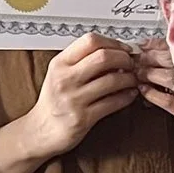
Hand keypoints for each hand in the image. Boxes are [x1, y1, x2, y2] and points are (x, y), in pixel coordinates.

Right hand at [13, 33, 140, 160]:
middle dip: (125, 59)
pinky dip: (127, 97)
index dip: (113, 42)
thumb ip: (82, 61)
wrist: (41, 131)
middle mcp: (65, 79)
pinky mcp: (83, 118)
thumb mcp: (60, 74)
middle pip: (104, 57)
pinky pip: (113, 103)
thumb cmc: (54, 102)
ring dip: (130, 78)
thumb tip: (114, 51)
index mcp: (60, 63)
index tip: (124, 49)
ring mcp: (73, 99)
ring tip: (133, 80)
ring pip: (112, 80)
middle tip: (131, 64)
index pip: (90, 41)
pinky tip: (130, 94)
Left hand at [134, 35, 173, 152]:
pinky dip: (154, 95)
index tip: (141, 47)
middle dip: (148, 59)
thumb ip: (169, 62)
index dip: (155, 46)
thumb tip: (145, 47)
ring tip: (138, 77)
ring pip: (168, 77)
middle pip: (170, 59)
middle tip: (135, 62)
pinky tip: (144, 92)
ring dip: (149, 75)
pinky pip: (169, 102)